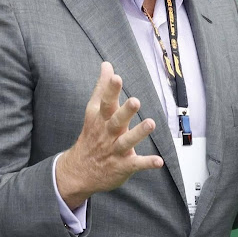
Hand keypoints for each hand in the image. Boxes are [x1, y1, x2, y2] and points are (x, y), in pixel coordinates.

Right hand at [56, 62, 163, 208]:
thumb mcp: (94, 112)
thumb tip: (107, 65)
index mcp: (101, 119)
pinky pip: (136, 164)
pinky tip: (159, 161)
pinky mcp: (122, 165)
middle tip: (135, 101)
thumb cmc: (92, 135)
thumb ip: (102, 88)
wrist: (78, 171)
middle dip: (125, 111)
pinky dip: (147, 163)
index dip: (110, 90)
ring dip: (138, 133)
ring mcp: (114, 150)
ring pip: (126, 141)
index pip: (105, 102)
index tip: (116, 77)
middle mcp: (107, 133)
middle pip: (116, 120)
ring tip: (151, 123)